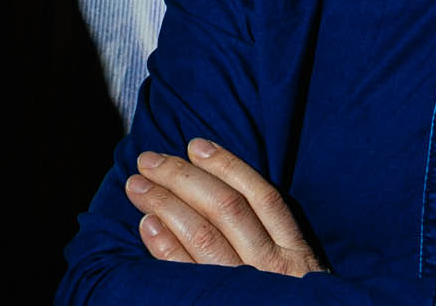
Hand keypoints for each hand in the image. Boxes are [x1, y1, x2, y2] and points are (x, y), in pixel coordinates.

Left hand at [126, 138, 324, 277]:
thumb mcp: (296, 274)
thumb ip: (269, 237)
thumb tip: (211, 189)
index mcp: (298, 254)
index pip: (261, 196)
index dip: (227, 165)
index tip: (195, 145)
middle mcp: (275, 270)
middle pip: (225, 209)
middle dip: (183, 178)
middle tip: (149, 161)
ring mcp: (248, 291)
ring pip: (204, 236)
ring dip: (166, 204)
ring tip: (137, 187)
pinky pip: (186, 274)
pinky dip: (165, 246)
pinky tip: (147, 225)